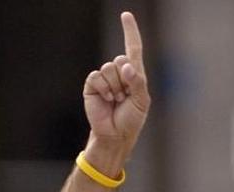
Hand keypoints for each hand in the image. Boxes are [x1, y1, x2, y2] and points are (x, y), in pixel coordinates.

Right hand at [83, 12, 148, 145]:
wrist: (115, 134)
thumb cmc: (131, 119)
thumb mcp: (142, 101)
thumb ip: (138, 82)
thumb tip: (126, 66)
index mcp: (135, 75)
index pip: (133, 49)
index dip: (130, 32)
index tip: (126, 15)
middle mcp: (119, 73)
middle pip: (121, 59)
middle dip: (125, 80)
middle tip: (125, 97)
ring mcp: (105, 78)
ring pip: (109, 68)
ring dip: (115, 87)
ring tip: (116, 100)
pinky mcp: (92, 84)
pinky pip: (97, 76)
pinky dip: (104, 89)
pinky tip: (107, 100)